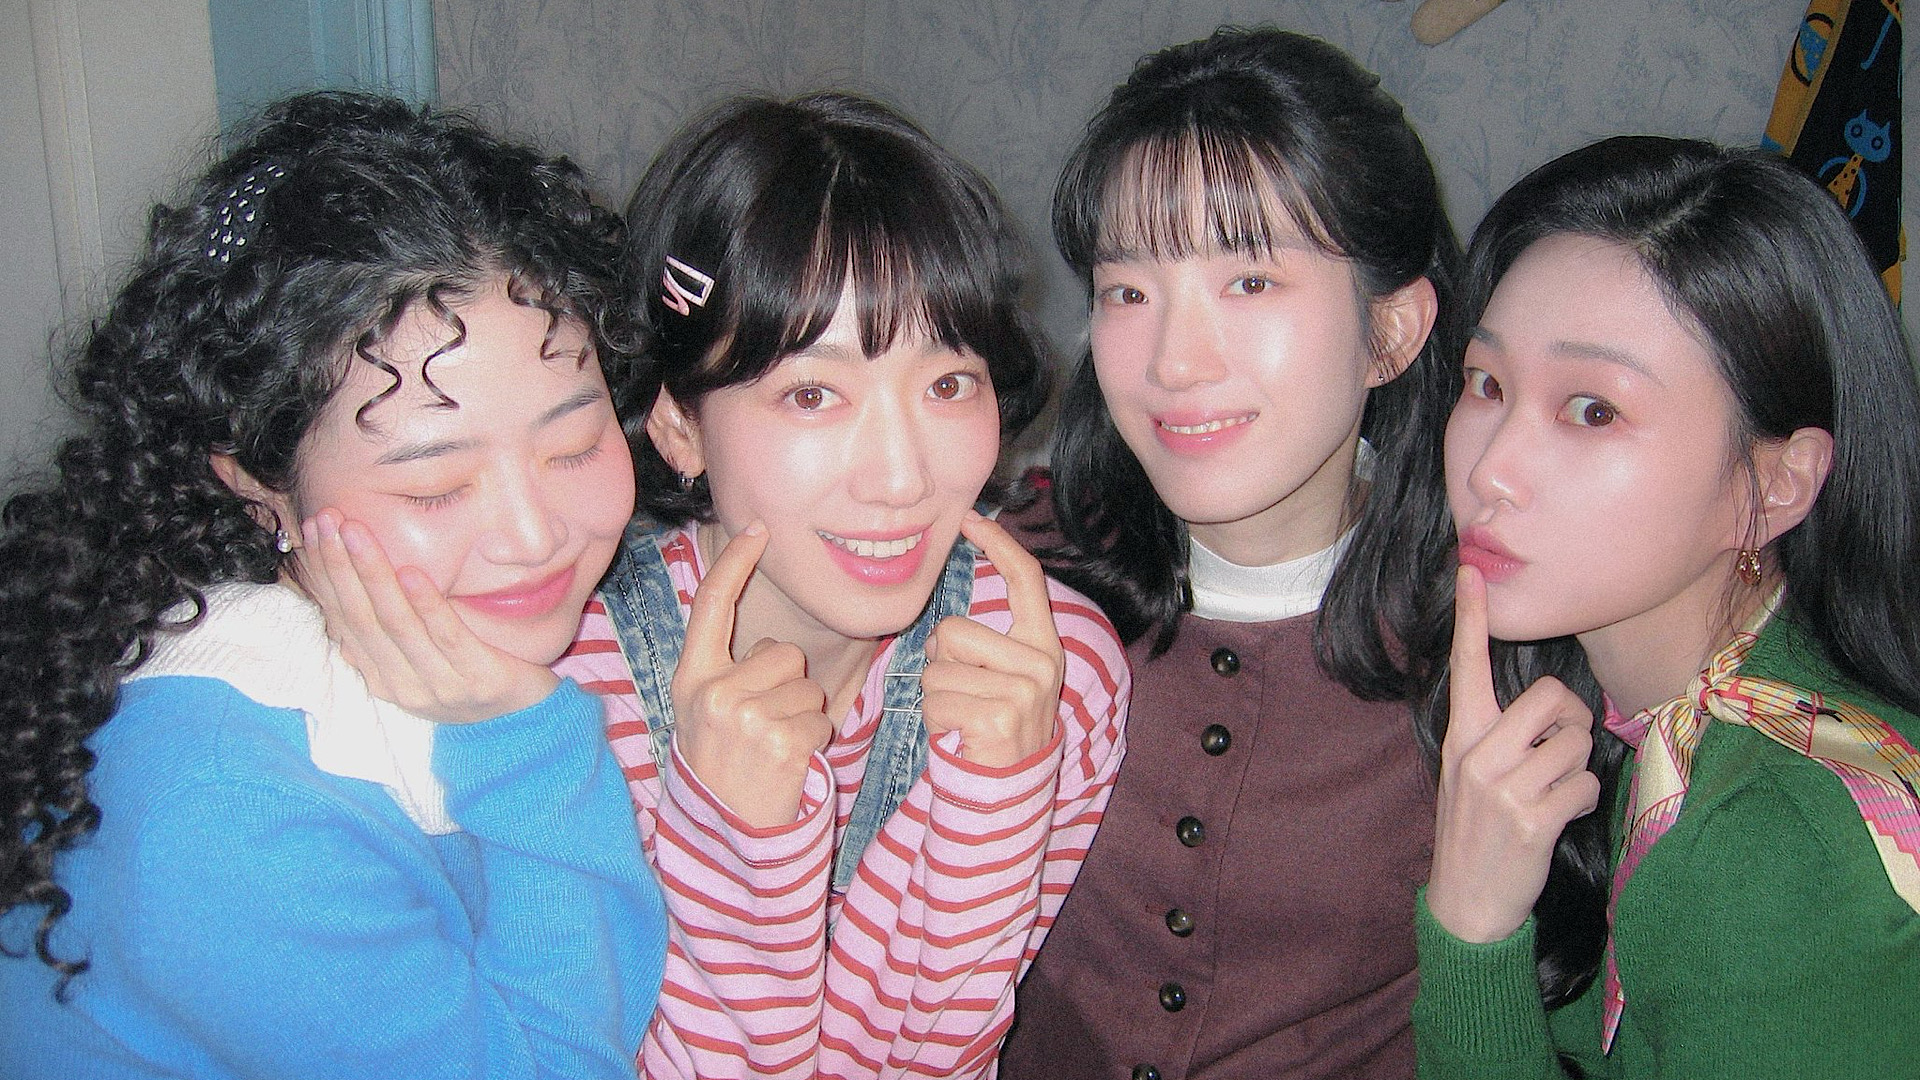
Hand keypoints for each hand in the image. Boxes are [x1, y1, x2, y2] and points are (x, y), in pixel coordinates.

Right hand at [297, 509, 558, 724]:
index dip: (325, 575)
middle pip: (361, 618)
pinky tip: (411, 571)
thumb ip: (383, 639)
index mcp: (382, 679)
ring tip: (357, 533)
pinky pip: (446, 635)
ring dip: (373, 574)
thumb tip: (336, 608)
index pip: (343, 620)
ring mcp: (440, 685)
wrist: (529, 723)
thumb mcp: (419, 662)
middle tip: (324, 520)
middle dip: (339, 565)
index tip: (311, 531)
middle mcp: (403, 686)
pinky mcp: (478, 679)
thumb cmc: (471, 678)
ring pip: (396, 623)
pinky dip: (426, 603)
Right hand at [671, 522, 831, 827]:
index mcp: (692, 678)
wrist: (726, 833)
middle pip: (783, 653)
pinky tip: (788, 763)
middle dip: (787, 684)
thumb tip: (774, 646)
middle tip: (763, 726)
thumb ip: (729, 672)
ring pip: (807, 686)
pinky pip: (821, 718)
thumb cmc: (723, 767)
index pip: (712, 606)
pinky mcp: (779, 741)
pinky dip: (814, 740)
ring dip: (803, 715)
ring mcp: (745, 717)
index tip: (759, 530)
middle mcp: (713, 692)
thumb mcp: (705, 714)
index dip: (737, 564)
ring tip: (773, 746)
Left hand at [919, 511, 1065, 768]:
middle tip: (962, 694)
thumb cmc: (993, 727)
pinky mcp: (999, 714)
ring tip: (963, 718)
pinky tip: (959, 735)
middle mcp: (1041, 663)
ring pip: (937, 668)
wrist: (1007, 790)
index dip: (998, 545)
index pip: (1026, 580)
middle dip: (939, 662)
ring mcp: (1023, 689)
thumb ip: (984, 645)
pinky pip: (935, 700)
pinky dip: (935, 720)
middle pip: (953, 630)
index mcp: (1043, 645)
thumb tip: (943, 628)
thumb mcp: (1001, 679)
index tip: (970, 517)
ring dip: (936, 697)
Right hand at [1425, 565, 1601, 942]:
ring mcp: (1501, 788)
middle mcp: (1476, 755)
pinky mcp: (1530, 819)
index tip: (1472, 570)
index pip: (1465, 667)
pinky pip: (1584, 786)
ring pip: (1574, 745)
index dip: (1471, 617)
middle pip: (1548, 698)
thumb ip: (1499, 739)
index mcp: (1461, 738)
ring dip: (1579, 771)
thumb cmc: (1477, 833)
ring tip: (1555, 795)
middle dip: (1572, 722)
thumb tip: (1554, 714)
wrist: (1466, 904)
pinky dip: (1584, 801)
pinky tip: (1560, 819)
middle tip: (1562, 752)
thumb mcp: (1469, 778)